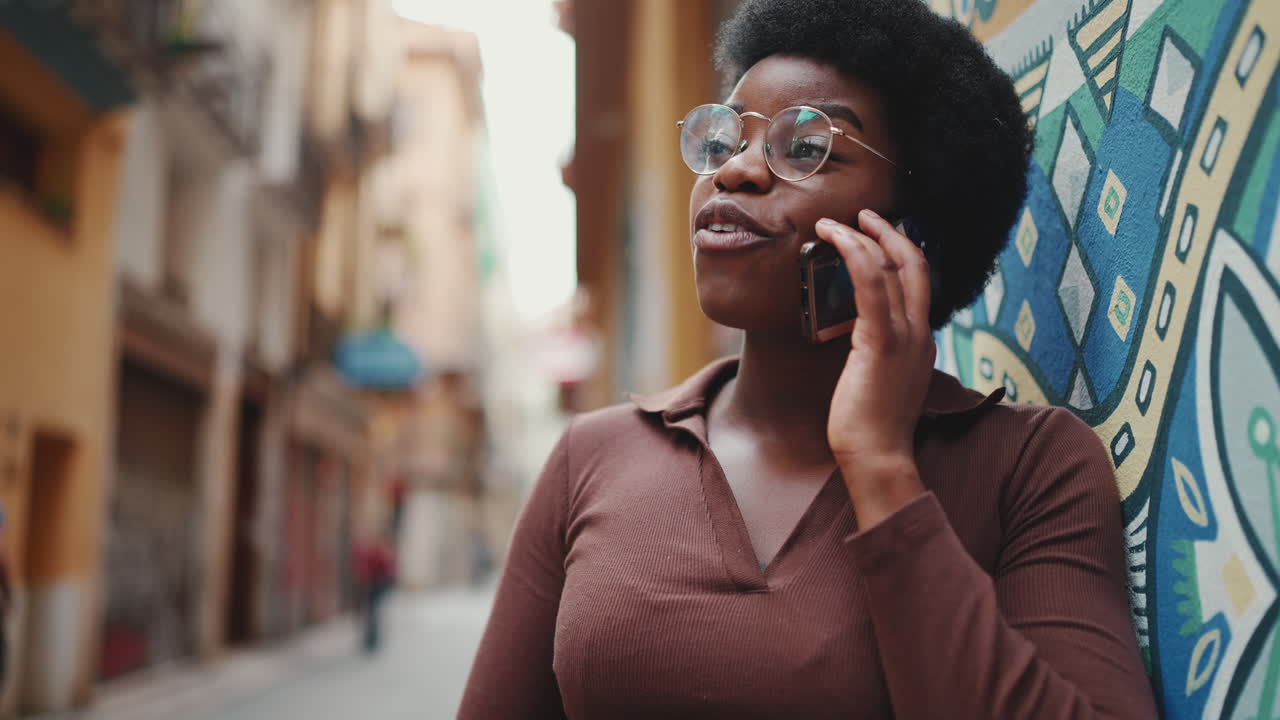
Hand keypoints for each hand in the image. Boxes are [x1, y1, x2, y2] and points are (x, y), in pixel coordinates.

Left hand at [815, 210, 936, 527]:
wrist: (877, 458)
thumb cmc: (869, 429)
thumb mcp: (879, 383)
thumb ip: (875, 356)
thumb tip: (854, 339)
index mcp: (921, 342)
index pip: (919, 283)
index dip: (901, 252)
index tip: (877, 235)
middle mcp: (920, 333)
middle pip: (915, 264)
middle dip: (890, 232)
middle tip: (864, 214)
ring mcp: (905, 337)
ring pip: (891, 267)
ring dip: (861, 236)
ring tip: (833, 223)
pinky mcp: (881, 343)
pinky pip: (871, 284)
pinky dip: (854, 253)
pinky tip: (833, 239)